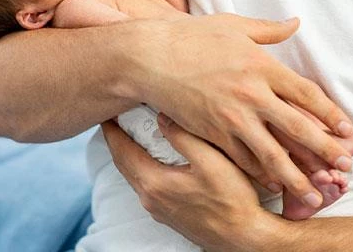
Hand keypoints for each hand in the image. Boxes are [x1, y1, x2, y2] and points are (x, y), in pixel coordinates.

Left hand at [102, 118, 282, 250]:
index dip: (112, 130)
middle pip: (123, 163)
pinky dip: (141, 168)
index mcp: (153, 182)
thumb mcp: (210, 161)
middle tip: (115, 120)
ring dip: (128, 154)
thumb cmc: (232, 201)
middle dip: (117, 140)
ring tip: (130, 135)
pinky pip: (145, 185)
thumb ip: (183, 136)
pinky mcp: (168, 215)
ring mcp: (157, 209)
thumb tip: (162, 116)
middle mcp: (149, 198)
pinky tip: (152, 160)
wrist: (244, 238)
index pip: (122, 150)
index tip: (107, 113)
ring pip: (133, 175)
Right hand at [129, 14, 352, 206]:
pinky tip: (272, 184)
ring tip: (314, 194)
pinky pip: (242, 158)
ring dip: (296, 175)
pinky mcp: (212, 132)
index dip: (331, 114)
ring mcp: (232, 118)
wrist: (150, 58)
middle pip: (298, 129)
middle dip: (325, 151)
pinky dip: (260, 174)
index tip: (346, 129)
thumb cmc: (190, 38)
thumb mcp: (232, 26)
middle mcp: (252, 95)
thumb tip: (295, 23)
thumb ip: (268, 30)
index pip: (307, 94)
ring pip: (272, 153)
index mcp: (262, 66)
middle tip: (345, 168)